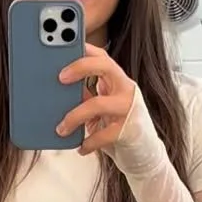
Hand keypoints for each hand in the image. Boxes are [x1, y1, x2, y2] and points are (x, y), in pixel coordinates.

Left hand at [56, 43, 166, 177]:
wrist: (144, 152)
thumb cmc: (118, 126)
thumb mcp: (102, 106)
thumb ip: (86, 95)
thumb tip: (58, 90)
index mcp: (117, 80)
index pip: (102, 56)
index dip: (85, 50)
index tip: (64, 49)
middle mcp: (125, 89)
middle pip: (105, 66)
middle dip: (81, 67)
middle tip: (60, 78)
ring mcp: (128, 108)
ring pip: (97, 103)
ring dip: (74, 116)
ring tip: (61, 129)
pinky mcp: (128, 130)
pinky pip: (102, 134)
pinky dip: (88, 142)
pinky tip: (80, 147)